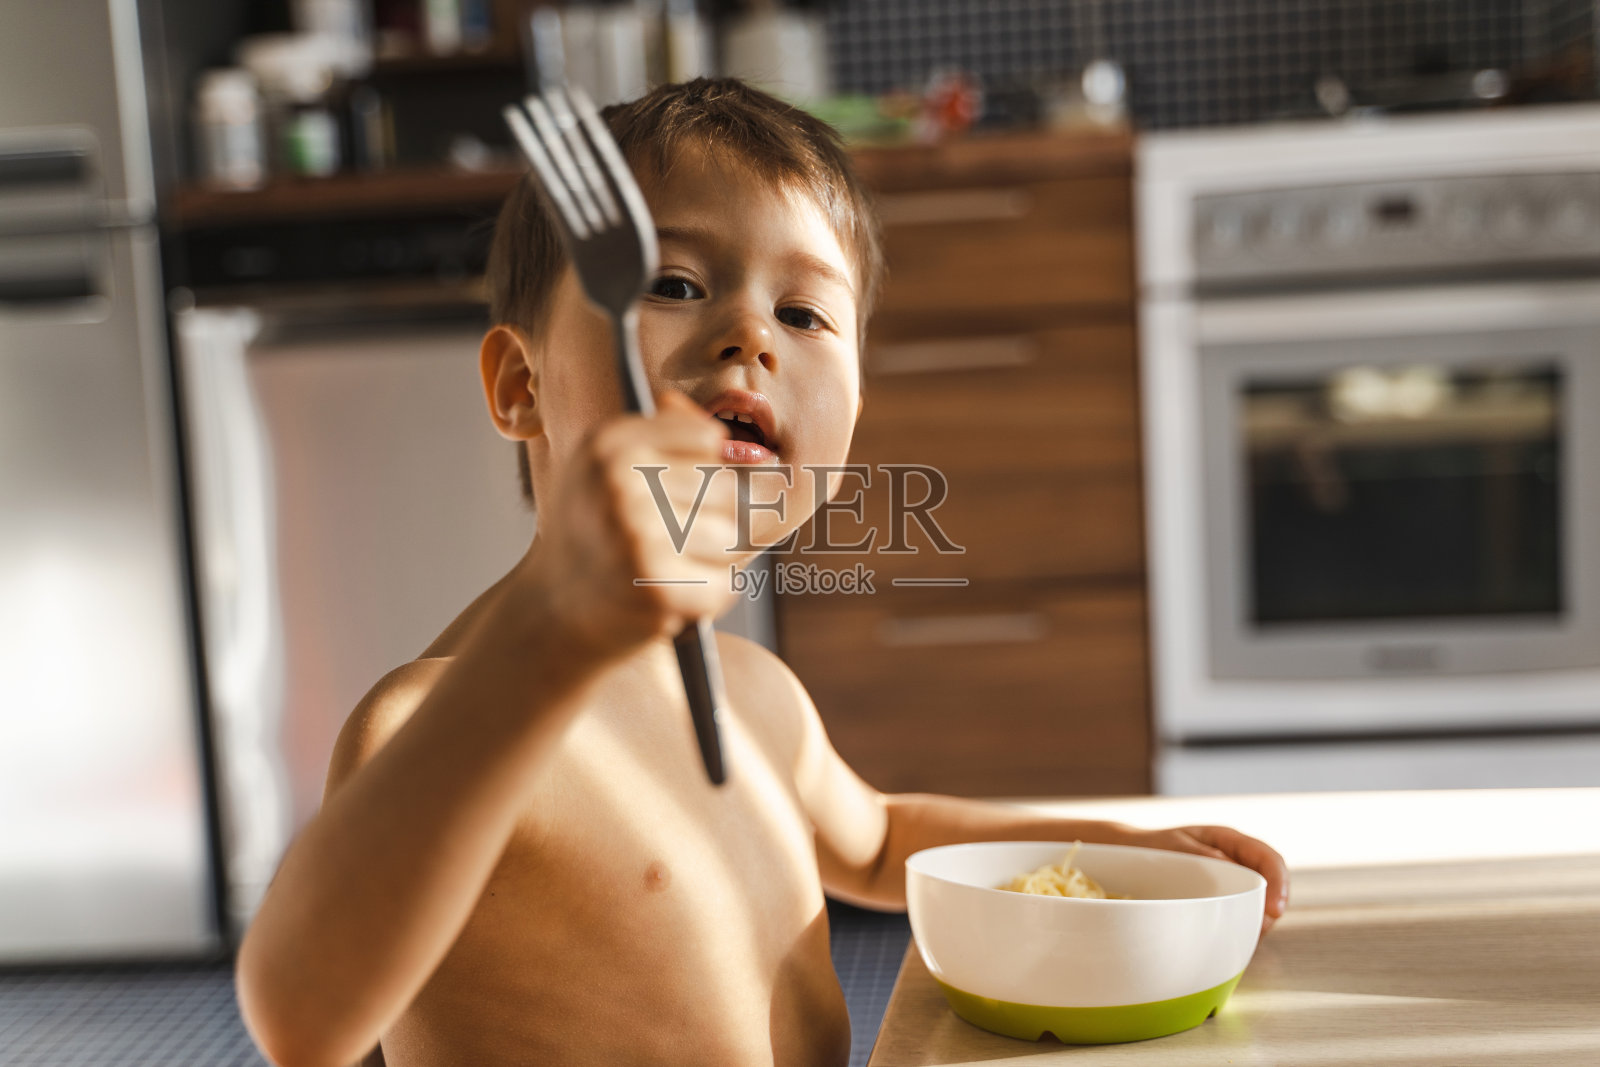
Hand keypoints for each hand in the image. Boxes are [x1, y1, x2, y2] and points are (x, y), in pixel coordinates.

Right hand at [520, 390, 736, 663]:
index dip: (700, 467)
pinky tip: (669, 594)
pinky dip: (705, 596)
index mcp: (607, 444)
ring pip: (729, 536)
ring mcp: (634, 537)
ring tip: (667, 564)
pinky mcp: (653, 589)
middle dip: (708, 516)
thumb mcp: (607, 465)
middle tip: (668, 536)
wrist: (552, 608)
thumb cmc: (593, 529)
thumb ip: (663, 432)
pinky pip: (721, 584)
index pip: (707, 438)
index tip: (674, 488)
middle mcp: (617, 484)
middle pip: (724, 488)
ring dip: (709, 558)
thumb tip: (718, 430)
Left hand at [1120, 824, 1289, 933]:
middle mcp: (1237, 862)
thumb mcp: (1173, 847)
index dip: (1279, 884)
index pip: (1269, 859)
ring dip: (1253, 922)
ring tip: (1231, 935)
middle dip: (1268, 910)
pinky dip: (1238, 929)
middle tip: (1254, 930)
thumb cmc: (1151, 848)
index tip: (1274, 910)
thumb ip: (1201, 857)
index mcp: (1229, 841)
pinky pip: (1241, 918)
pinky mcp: (1224, 903)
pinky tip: (1222, 938)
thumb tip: (1230, 868)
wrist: (1130, 859)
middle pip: (1271, 887)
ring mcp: (1233, 883)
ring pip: (1259, 906)